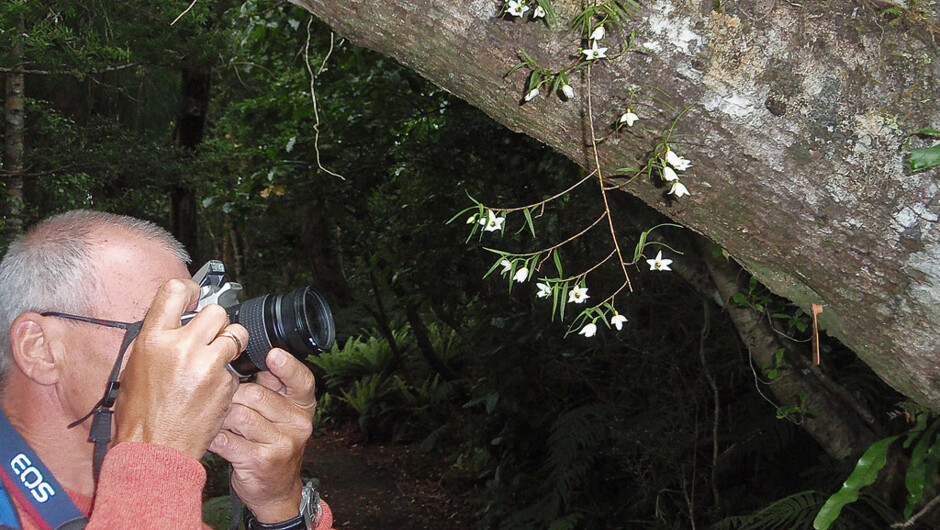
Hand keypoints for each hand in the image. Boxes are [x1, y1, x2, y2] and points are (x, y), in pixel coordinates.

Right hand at [114, 279, 247, 458]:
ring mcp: (207, 365)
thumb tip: (173, 322)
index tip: (196, 294)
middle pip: (215, 311)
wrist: (154, 450)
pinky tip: (212, 388)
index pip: (175, 290)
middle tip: (210, 335)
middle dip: (216, 322)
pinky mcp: (225, 384)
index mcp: (153, 339)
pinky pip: (234, 367)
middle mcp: (181, 346)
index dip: (190, 289)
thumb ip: (157, 341)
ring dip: (231, 342)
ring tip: (218, 357)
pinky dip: (228, 375)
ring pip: (235, 334)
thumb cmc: (139, 415)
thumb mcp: (134, 368)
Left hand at [208, 348, 316, 522]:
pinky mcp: (262, 461)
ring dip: (221, 417)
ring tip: (217, 420)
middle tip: (222, 401)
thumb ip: (273, 387)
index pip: (301, 380)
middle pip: (255, 395)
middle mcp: (298, 423)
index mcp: (304, 405)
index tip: (272, 355)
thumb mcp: (282, 413)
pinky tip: (213, 437)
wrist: (276, 490)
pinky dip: (215, 437)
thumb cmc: (273, 443)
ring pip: (239, 416)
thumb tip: (249, 353)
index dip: (287, 366)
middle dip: (232, 396)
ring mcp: (282, 443)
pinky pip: (228, 439)